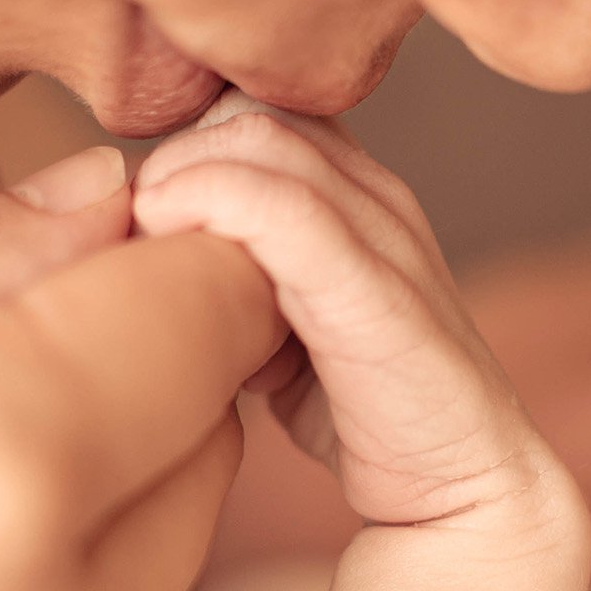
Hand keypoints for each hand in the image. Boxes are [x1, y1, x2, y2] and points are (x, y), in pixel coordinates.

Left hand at [135, 94, 580, 538]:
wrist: (463, 484)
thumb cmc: (364, 410)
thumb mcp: (283, 325)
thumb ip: (232, 277)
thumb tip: (146, 258)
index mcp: (356, 190)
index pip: (252, 106)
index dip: (181, 144)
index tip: (134, 219)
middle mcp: (376, 193)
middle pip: (248, 108)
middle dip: (171, 155)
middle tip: (128, 231)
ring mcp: (385, 232)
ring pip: (261, 138)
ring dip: (180, 175)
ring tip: (141, 237)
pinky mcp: (376, 288)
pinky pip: (284, 209)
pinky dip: (210, 204)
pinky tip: (168, 240)